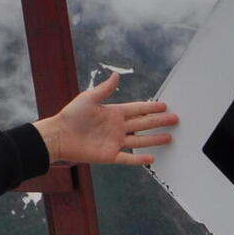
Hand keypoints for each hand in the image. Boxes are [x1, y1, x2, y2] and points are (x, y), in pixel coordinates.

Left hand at [34, 75, 176, 168]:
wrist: (59, 136)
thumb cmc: (71, 116)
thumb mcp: (89, 98)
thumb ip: (104, 89)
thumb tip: (116, 76)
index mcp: (113, 113)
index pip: (137, 109)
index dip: (151, 107)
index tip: (164, 105)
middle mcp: (117, 127)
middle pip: (143, 124)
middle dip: (159, 121)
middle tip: (174, 119)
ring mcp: (115, 142)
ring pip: (140, 140)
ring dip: (154, 139)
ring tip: (169, 137)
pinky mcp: (110, 155)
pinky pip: (128, 158)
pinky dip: (140, 159)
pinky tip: (151, 158)